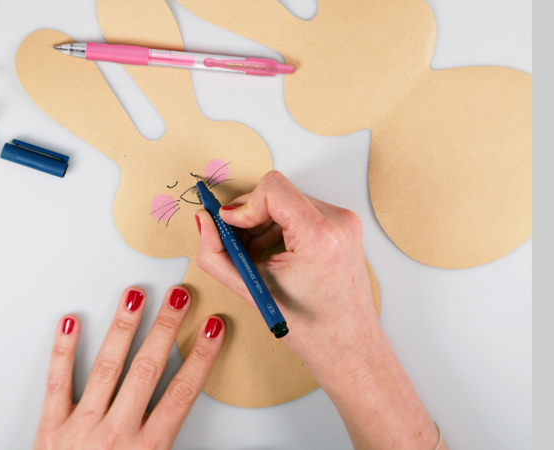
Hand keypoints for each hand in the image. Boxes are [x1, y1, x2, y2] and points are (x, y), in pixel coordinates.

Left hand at [33, 286, 225, 449]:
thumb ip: (172, 448)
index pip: (182, 393)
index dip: (200, 357)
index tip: (212, 329)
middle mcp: (116, 433)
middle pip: (148, 369)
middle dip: (166, 328)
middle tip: (180, 296)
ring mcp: (81, 427)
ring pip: (107, 367)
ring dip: (124, 327)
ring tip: (136, 295)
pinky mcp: (50, 428)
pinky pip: (56, 382)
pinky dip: (62, 350)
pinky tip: (70, 322)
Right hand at [196, 171, 374, 382]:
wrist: (349, 347)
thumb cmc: (311, 329)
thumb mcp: (252, 290)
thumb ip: (215, 253)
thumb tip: (204, 221)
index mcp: (320, 236)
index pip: (273, 189)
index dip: (243, 205)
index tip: (229, 225)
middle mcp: (337, 222)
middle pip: (277, 194)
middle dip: (248, 217)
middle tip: (233, 243)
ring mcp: (343, 222)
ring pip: (287, 201)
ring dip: (261, 223)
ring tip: (252, 255)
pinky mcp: (342, 227)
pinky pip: (300, 211)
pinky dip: (278, 227)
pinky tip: (269, 253)